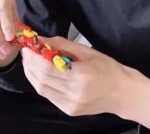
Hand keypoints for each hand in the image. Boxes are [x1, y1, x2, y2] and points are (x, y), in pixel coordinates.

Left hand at [21, 36, 149, 129]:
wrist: (123, 92)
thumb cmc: (108, 68)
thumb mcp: (87, 51)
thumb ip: (63, 45)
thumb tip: (42, 39)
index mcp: (81, 76)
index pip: (48, 68)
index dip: (33, 57)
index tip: (27, 46)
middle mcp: (74, 93)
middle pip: (41, 80)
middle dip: (29, 65)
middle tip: (26, 52)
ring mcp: (70, 105)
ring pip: (41, 90)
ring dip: (32, 74)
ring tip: (29, 61)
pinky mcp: (69, 111)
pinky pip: (49, 96)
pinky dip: (41, 83)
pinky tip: (40, 73)